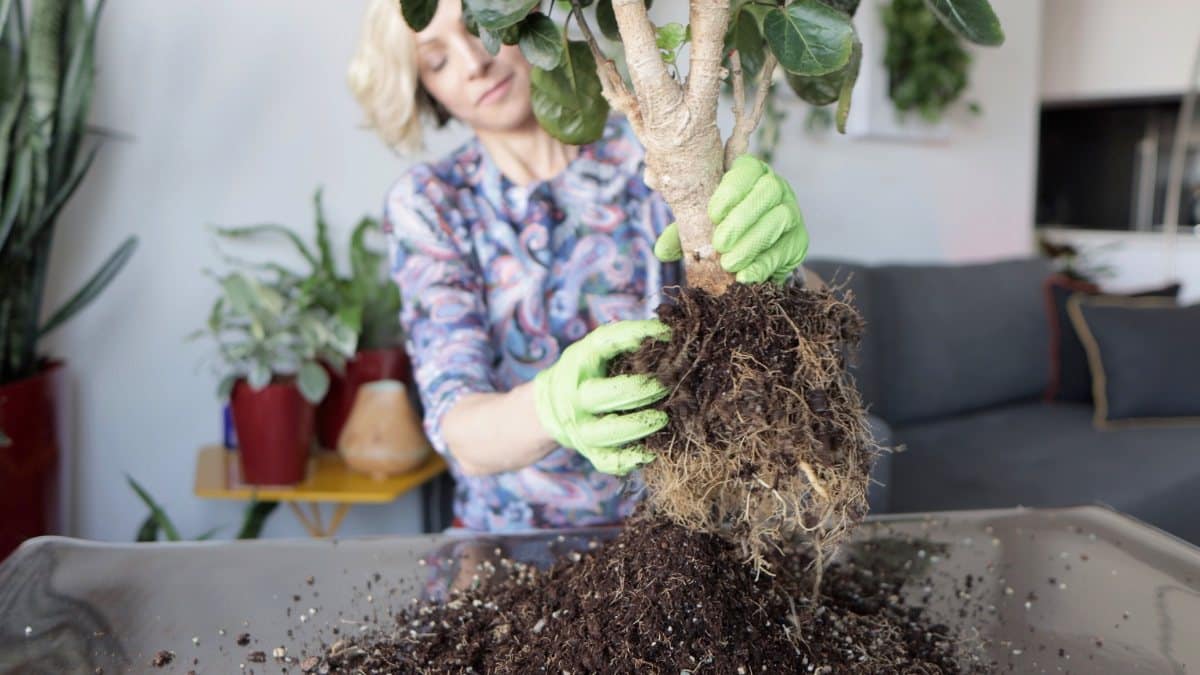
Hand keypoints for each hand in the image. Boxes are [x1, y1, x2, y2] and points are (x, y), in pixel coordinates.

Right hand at [533, 320, 670, 474]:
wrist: (552, 406)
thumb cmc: (588, 370)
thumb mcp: (596, 348)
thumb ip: (624, 338)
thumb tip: (665, 332)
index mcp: (579, 363)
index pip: (606, 344)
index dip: (637, 337)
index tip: (667, 335)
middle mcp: (576, 397)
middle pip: (603, 395)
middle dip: (640, 390)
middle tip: (666, 384)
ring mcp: (581, 428)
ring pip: (607, 432)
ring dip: (639, 426)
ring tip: (663, 418)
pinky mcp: (590, 452)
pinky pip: (609, 461)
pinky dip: (631, 459)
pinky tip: (651, 452)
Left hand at [655, 155, 808, 284]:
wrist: (754, 251)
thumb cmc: (722, 227)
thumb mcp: (699, 224)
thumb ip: (682, 231)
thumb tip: (661, 249)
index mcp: (749, 173)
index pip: (746, 169)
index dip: (731, 190)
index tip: (712, 214)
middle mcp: (775, 187)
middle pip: (767, 192)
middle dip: (742, 218)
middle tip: (719, 244)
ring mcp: (791, 212)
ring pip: (780, 219)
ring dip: (753, 242)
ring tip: (729, 264)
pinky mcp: (799, 240)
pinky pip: (785, 249)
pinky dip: (764, 264)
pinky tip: (746, 277)